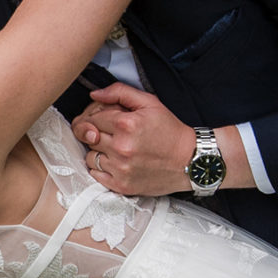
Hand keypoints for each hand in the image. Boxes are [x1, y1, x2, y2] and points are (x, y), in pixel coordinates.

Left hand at [73, 84, 195, 195]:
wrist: (190, 160)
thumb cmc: (170, 131)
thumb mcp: (150, 103)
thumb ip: (120, 92)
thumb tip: (94, 94)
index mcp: (126, 124)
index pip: (92, 118)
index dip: (95, 117)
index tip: (103, 120)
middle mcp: (121, 147)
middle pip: (87, 137)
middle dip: (94, 132)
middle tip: (107, 133)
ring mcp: (121, 168)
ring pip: (90, 156)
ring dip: (97, 151)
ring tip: (114, 148)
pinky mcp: (122, 185)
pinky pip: (95, 174)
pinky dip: (100, 168)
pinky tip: (115, 162)